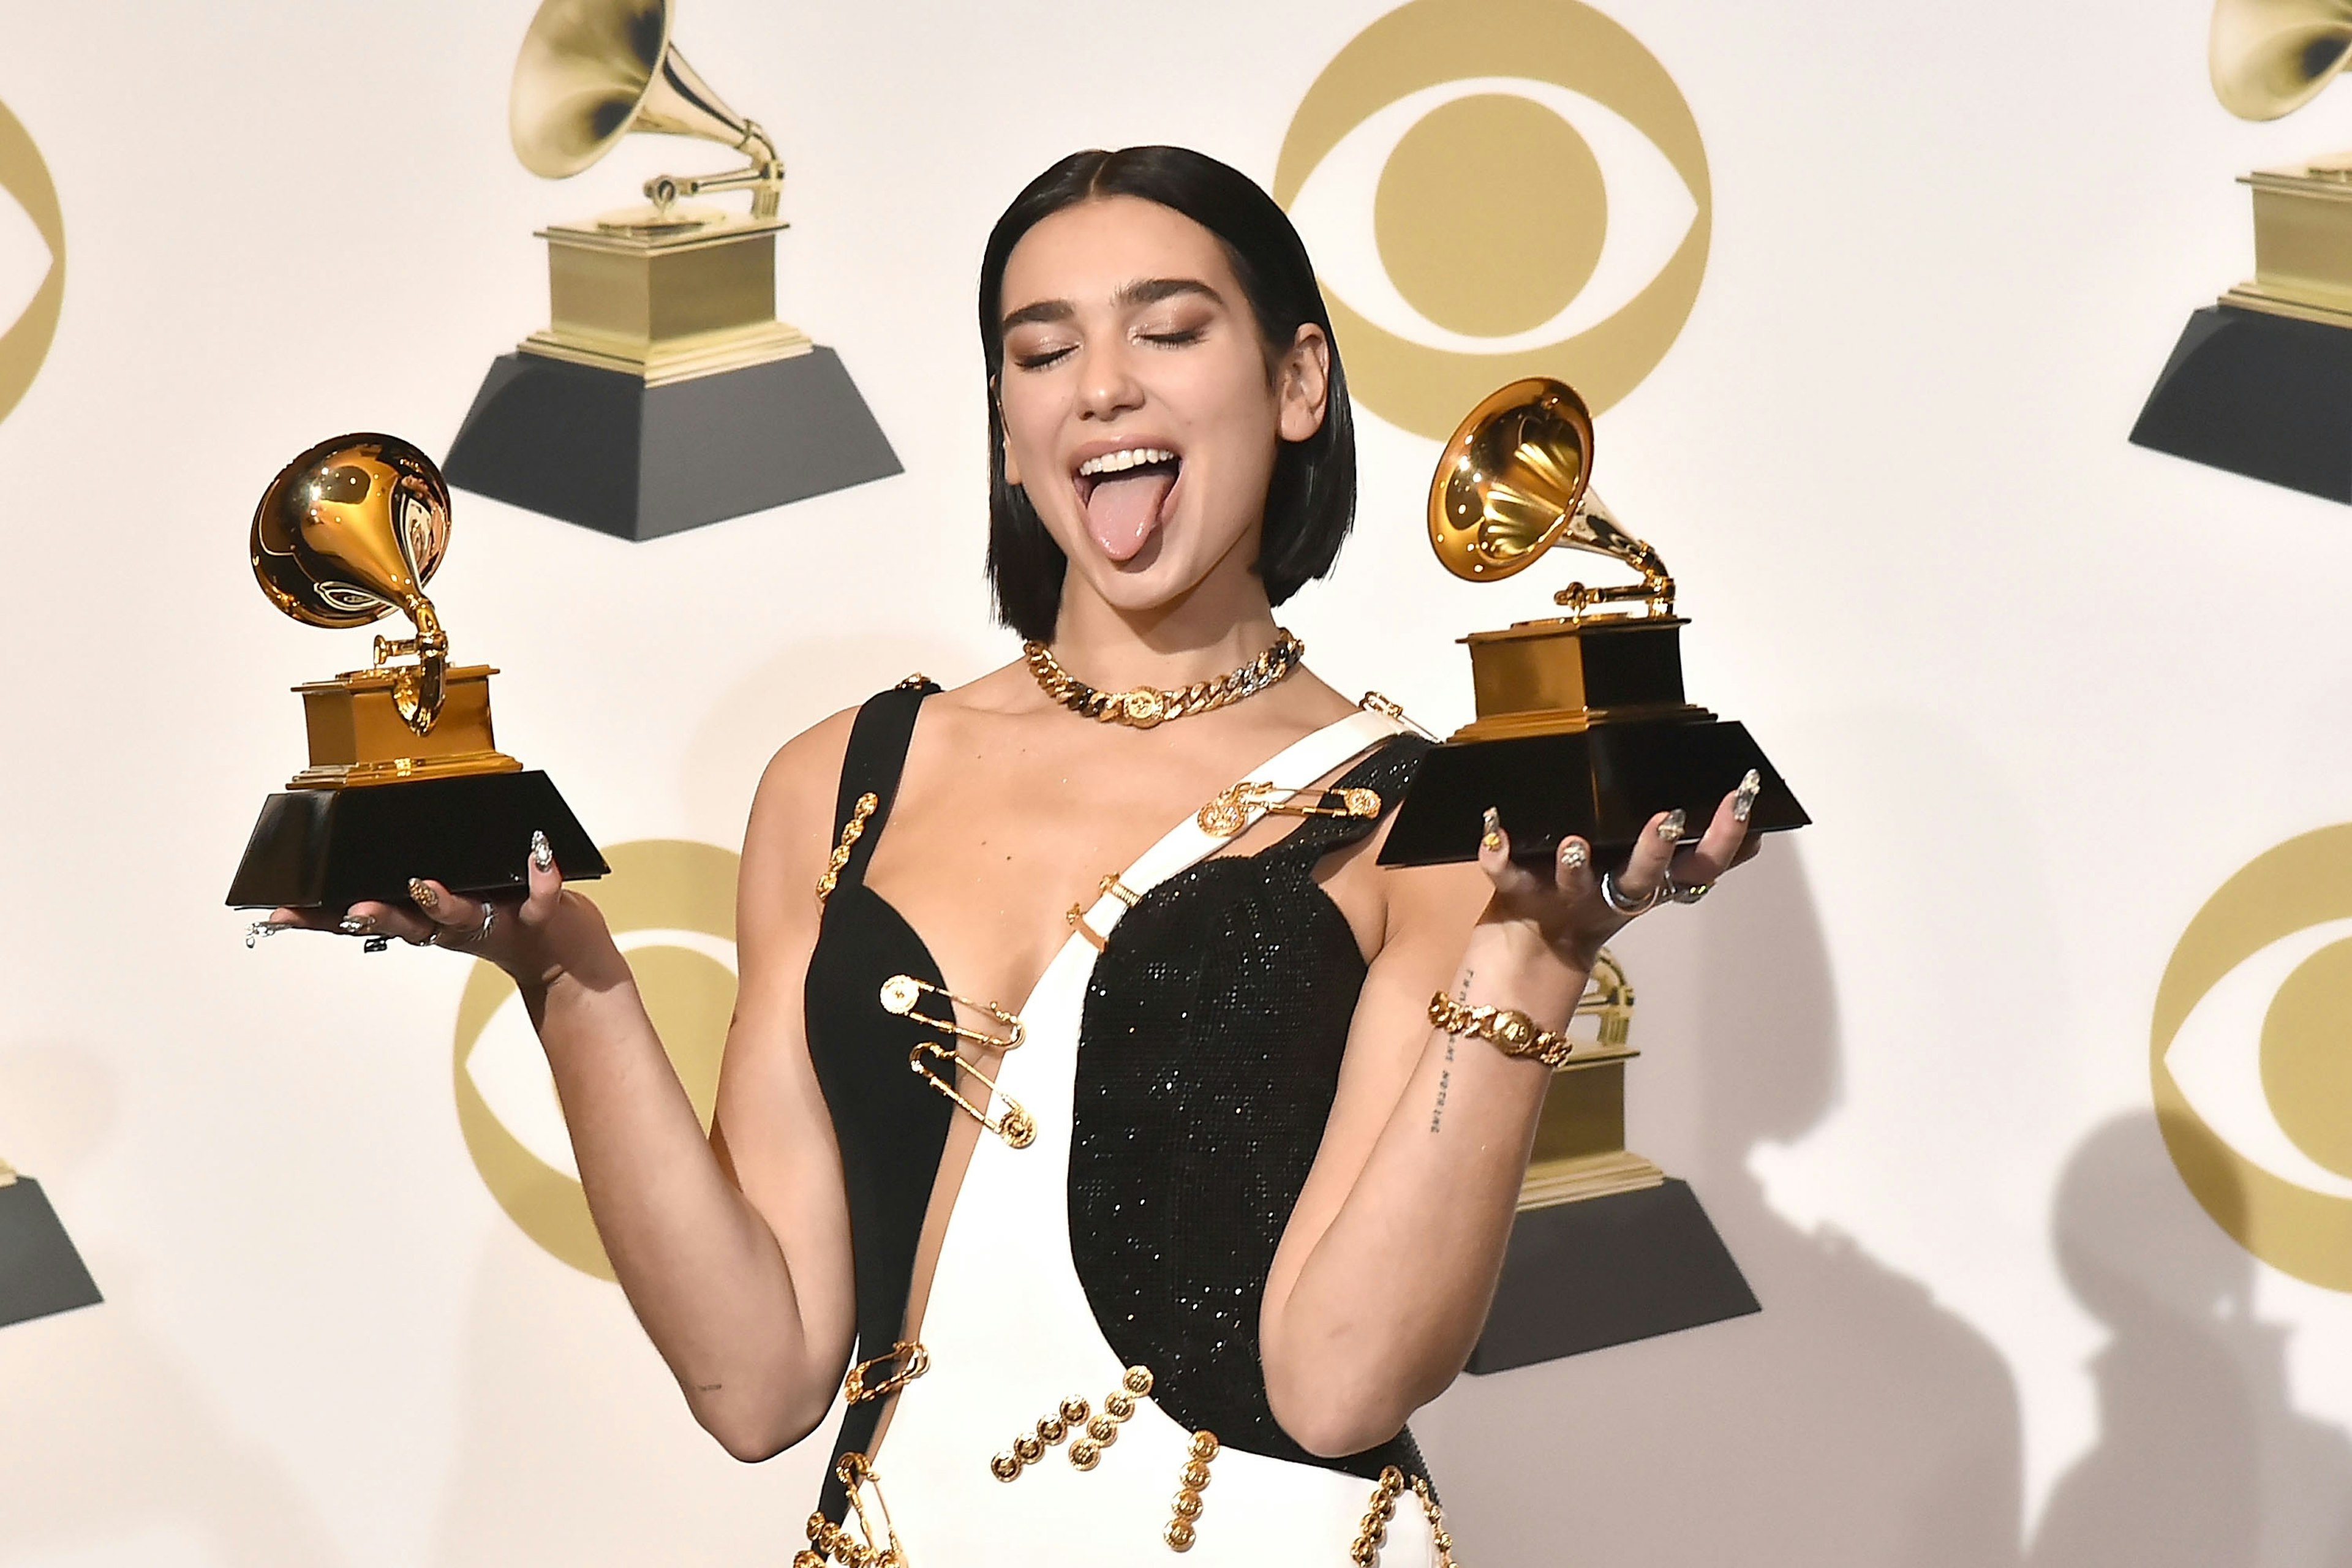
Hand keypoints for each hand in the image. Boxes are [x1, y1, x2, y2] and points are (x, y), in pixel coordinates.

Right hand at [258, 830, 617, 991]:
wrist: (563, 952)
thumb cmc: (502, 915)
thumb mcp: (448, 898)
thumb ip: (414, 881)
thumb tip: (370, 846)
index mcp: (423, 919)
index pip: (364, 919)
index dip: (322, 920)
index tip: (279, 915)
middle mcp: (452, 926)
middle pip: (405, 923)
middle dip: (378, 915)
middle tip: (353, 909)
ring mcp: (494, 921)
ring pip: (461, 915)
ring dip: (442, 902)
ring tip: (425, 886)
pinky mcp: (539, 914)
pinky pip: (541, 896)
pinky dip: (543, 878)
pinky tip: (543, 857)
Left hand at [1476, 772, 1765, 974]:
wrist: (1536, 944)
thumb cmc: (1598, 892)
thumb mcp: (1653, 879)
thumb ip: (1692, 854)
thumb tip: (1753, 823)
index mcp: (1651, 884)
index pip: (1700, 866)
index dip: (1724, 839)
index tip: (1740, 801)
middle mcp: (1613, 893)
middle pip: (1643, 878)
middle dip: (1656, 852)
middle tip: (1666, 820)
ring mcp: (1566, 894)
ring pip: (1577, 882)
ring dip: (1577, 865)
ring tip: (1576, 843)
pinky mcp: (1520, 891)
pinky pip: (1506, 872)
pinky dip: (1498, 852)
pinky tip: (1494, 824)